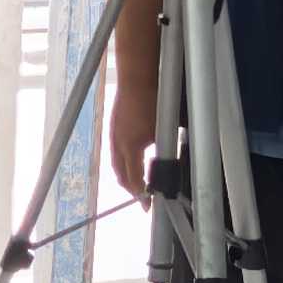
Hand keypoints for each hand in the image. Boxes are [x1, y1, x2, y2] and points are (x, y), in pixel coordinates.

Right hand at [108, 83, 154, 202]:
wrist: (137, 77)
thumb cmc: (154, 100)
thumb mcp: (164, 129)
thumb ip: (164, 150)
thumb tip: (168, 164)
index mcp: (131, 147)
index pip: (134, 179)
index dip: (141, 194)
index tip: (147, 205)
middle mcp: (118, 144)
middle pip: (121, 175)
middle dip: (131, 188)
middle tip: (141, 197)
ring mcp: (113, 134)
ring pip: (116, 163)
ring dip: (125, 175)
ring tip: (134, 182)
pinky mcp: (113, 126)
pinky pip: (115, 152)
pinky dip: (122, 161)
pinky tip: (129, 158)